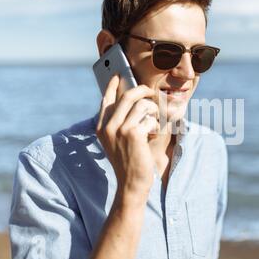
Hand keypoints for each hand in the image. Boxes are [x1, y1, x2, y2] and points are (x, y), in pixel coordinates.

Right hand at [96, 75, 158, 204]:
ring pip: (142, 105)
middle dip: (142, 90)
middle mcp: (108, 126)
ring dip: (154, 111)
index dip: (112, 86)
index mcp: (102, 127)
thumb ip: (121, 123)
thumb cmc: (129, 162)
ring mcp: (119, 129)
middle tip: (150, 91)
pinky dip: (157, 125)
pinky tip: (155, 134)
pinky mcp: (133, 133)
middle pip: (127, 96)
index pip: (106, 100)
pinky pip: (150, 118)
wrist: (131, 184)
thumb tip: (134, 102)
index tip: (118, 75)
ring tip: (155, 122)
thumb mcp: (118, 142)